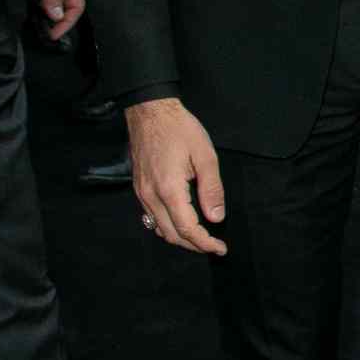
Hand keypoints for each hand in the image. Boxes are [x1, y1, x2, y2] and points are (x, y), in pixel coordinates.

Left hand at [36, 0, 84, 39]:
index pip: (76, 6)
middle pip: (63, 8)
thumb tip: (57, 16)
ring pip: (49, 6)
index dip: (68, 21)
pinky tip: (30, 14)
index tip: (54, 34)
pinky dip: (35, 9)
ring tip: (36, 26)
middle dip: (55, 22)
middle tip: (44, 33)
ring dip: (44, 17)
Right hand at [125, 97, 227, 254]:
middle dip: (194, 245)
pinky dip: (167, 227)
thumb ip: (212, 189)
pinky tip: (181, 224)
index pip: (188, 228)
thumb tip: (216, 217)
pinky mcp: (139, 188)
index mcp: (169, 189)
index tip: (221, 248)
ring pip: (159, 229)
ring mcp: (141, 193)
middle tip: (214, 246)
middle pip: (171, 234)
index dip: (205, 243)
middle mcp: (151, 196)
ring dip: (180, 239)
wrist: (150, 111)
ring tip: (201, 239)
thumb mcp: (205, 155)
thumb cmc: (180, 129)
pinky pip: (151, 217)